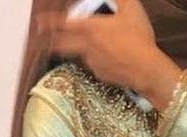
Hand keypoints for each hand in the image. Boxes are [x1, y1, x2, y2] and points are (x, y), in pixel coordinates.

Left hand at [38, 0, 184, 108]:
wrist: (147, 70)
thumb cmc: (138, 38)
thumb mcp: (131, 9)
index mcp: (90, 28)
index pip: (63, 24)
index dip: (49, 22)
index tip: (39, 22)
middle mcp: (86, 47)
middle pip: (62, 44)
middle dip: (52, 40)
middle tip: (44, 38)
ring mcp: (92, 63)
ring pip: (81, 54)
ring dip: (81, 49)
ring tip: (95, 44)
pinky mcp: (100, 75)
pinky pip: (95, 66)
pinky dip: (98, 60)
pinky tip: (111, 58)